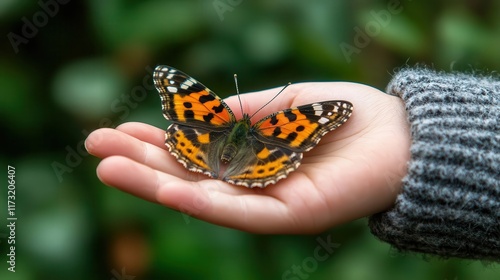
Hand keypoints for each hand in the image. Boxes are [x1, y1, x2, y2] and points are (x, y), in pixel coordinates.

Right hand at [85, 82, 409, 233]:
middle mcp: (251, 184)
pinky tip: (165, 189)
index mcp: (249, 156)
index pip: (191, 153)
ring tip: (109, 166)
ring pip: (202, 198)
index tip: (118, 128)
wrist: (402, 136)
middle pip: (187, 177)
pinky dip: (199, 200)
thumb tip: (192, 115)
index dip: (154, 142)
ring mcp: (267, 204)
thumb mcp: (282, 103)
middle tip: (95, 147)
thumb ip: (239, 114)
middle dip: (141, 163)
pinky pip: (238, 211)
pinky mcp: (288, 217)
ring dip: (155, 184)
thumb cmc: (345, 114)